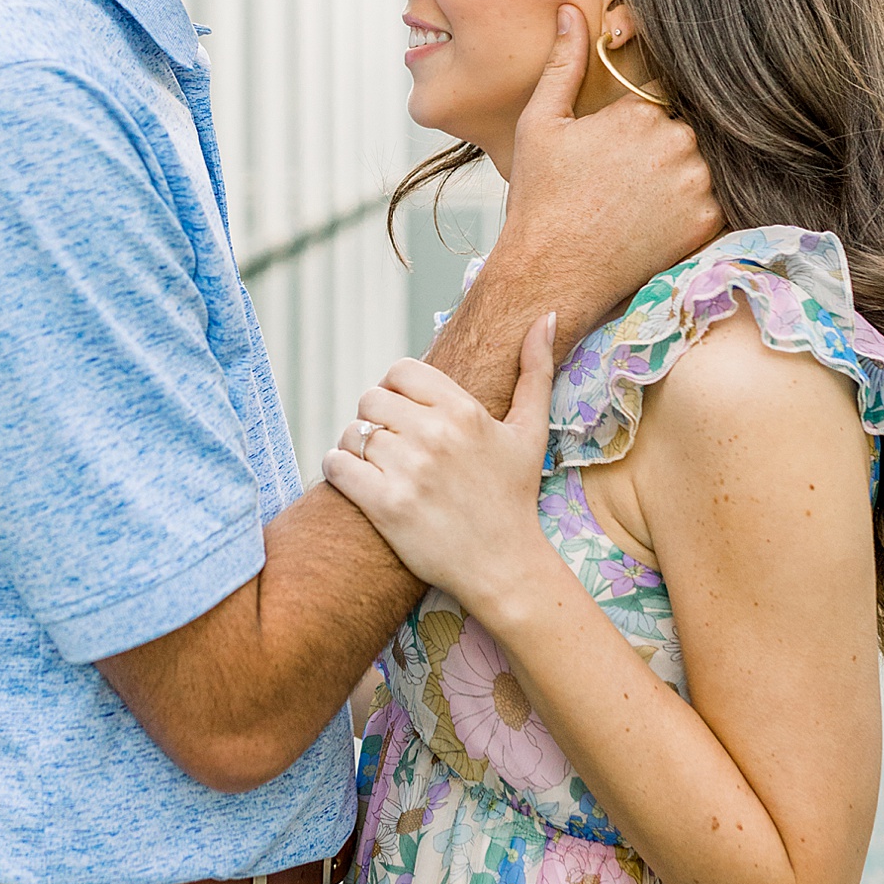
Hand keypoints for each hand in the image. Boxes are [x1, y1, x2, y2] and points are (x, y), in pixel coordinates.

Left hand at [324, 315, 558, 621]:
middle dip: (375, 419)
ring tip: (376, 466)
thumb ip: (536, 370)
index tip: (406, 415)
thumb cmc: (514, 497)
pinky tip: (358, 481)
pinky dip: (339, 469)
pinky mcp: (385, 505)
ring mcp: (409, 471)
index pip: (400, 371)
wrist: (504, 567)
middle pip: (370, 399)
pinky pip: (337, 465)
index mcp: (464, 411)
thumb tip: (546, 316)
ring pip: (352, 432)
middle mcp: (435, 435)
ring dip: (356, 446)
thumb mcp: (531, 431)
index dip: (396, 390)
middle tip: (391, 444)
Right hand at [496, 7, 719, 359]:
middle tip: (619, 189)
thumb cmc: (540, 199)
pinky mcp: (707, 222)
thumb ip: (565, 63)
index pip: (656, 106)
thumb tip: (571, 11)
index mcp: (640, 112)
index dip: (632, 134)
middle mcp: (677, 142)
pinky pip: (710, 204)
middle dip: (658, 155)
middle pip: (682, 136)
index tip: (610, 160)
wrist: (551, 272)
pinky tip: (651, 227)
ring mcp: (696, 184)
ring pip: (698, 168)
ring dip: (677, 182)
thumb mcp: (542, 123)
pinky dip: (688, 214)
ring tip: (633, 209)